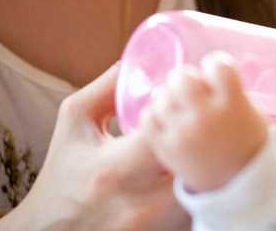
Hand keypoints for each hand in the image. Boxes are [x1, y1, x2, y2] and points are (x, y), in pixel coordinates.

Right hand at [2, 63, 190, 230]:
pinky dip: (200, 188)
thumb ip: (105, 90)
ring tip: (208, 144)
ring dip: (207, 164)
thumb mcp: (74, 123)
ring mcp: (153, 224)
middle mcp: (136, 201)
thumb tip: (138, 61)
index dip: (183, 113)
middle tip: (210, 121)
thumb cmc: (64, 172)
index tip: (187, 100)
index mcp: (112, 168)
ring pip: (201, 189)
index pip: (165, 134)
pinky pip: (195, 208)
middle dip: (206, 140)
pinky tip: (198, 171)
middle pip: (193, 164)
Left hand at [139, 52, 268, 192]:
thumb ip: (239, 95)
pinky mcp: (165, 148)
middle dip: (186, 77)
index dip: (215, 63)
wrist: (237, 189)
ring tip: (178, 102)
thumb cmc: (248, 149)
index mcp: (233, 105)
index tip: (215, 68)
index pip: (219, 66)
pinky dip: (155, 114)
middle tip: (191, 85)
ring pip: (162, 96)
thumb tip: (222, 74)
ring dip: (169, 95)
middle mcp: (206, 117)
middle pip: (183, 78)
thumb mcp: (256, 119)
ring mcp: (183, 133)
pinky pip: (148, 118)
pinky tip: (166, 117)